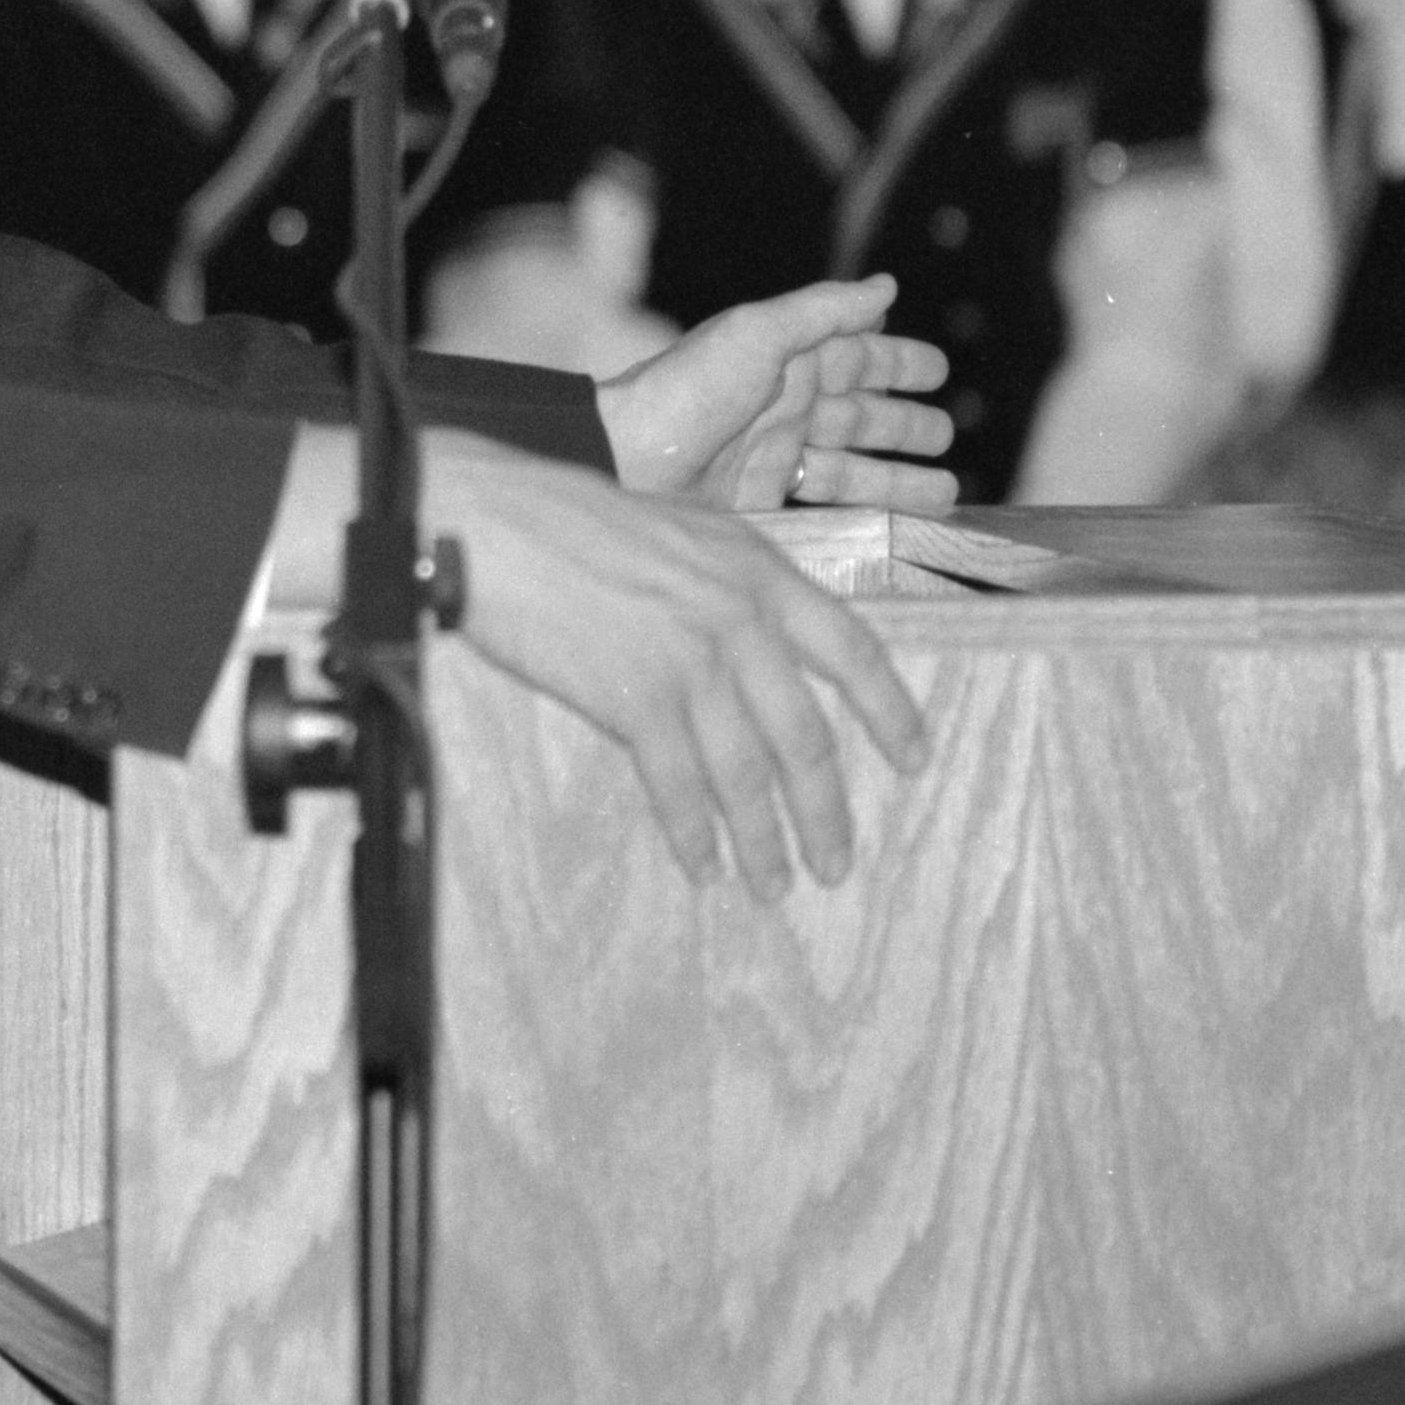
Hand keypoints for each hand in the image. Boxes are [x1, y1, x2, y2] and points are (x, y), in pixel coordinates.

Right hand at [422, 442, 932, 896]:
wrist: (490, 523)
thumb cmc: (564, 518)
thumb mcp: (677, 527)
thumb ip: (725, 581)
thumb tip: (755, 642)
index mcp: (756, 569)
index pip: (852, 648)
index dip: (891, 711)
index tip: (914, 760)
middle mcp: (738, 618)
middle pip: (806, 734)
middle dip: (826, 809)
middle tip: (837, 864)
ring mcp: (690, 661)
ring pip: (748, 771)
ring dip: (764, 838)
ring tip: (774, 886)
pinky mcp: (634, 697)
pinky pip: (678, 784)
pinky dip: (694, 832)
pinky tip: (702, 866)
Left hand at [597, 277, 957, 514]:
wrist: (629, 460)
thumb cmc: (688, 390)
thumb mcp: (757, 334)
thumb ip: (824, 310)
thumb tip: (886, 285)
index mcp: (784, 358)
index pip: (854, 355)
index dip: (896, 361)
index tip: (939, 369)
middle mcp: (783, 404)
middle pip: (858, 412)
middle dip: (905, 422)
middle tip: (948, 433)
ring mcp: (773, 454)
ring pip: (851, 463)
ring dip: (899, 474)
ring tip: (949, 489)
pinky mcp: (763, 498)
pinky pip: (826, 503)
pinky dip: (865, 508)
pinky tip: (897, 521)